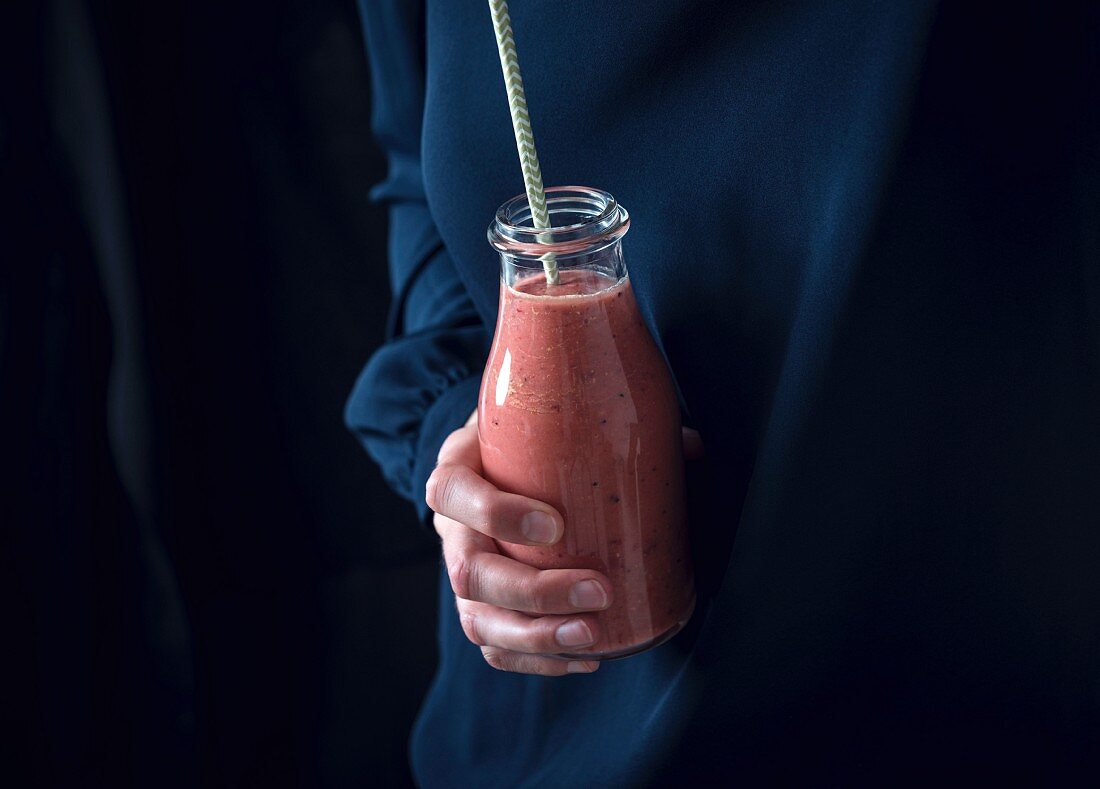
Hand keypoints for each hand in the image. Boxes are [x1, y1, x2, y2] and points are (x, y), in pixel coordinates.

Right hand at [426, 411, 703, 675]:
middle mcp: (453, 527)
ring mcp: (464, 571)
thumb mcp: (556, 417)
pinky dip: (538, 660)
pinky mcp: (483, 606)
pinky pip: (494, 646)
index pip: (450, 492)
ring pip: (478, 620)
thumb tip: (691, 447)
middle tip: (599, 591)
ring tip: (591, 636)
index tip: (556, 525)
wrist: (506, 456)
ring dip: (535, 637)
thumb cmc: (536, 435)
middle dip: (535, 592)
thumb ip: (614, 427)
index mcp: (460, 467)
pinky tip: (588, 658)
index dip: (494, 515)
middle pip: (468, 572)